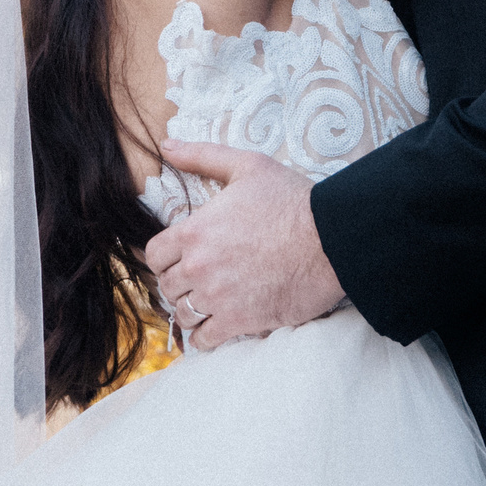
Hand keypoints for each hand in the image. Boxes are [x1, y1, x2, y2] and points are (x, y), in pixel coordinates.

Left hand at [143, 140, 343, 350]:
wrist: (331, 239)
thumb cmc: (291, 200)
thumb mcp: (247, 166)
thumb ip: (202, 156)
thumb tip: (167, 145)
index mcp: (194, 231)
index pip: (154, 255)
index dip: (165, 257)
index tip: (179, 258)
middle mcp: (198, 266)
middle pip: (167, 286)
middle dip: (180, 283)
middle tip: (199, 280)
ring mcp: (217, 297)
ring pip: (183, 314)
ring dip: (192, 309)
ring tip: (207, 303)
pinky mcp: (239, 321)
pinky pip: (205, 339)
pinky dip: (206, 336)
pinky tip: (217, 326)